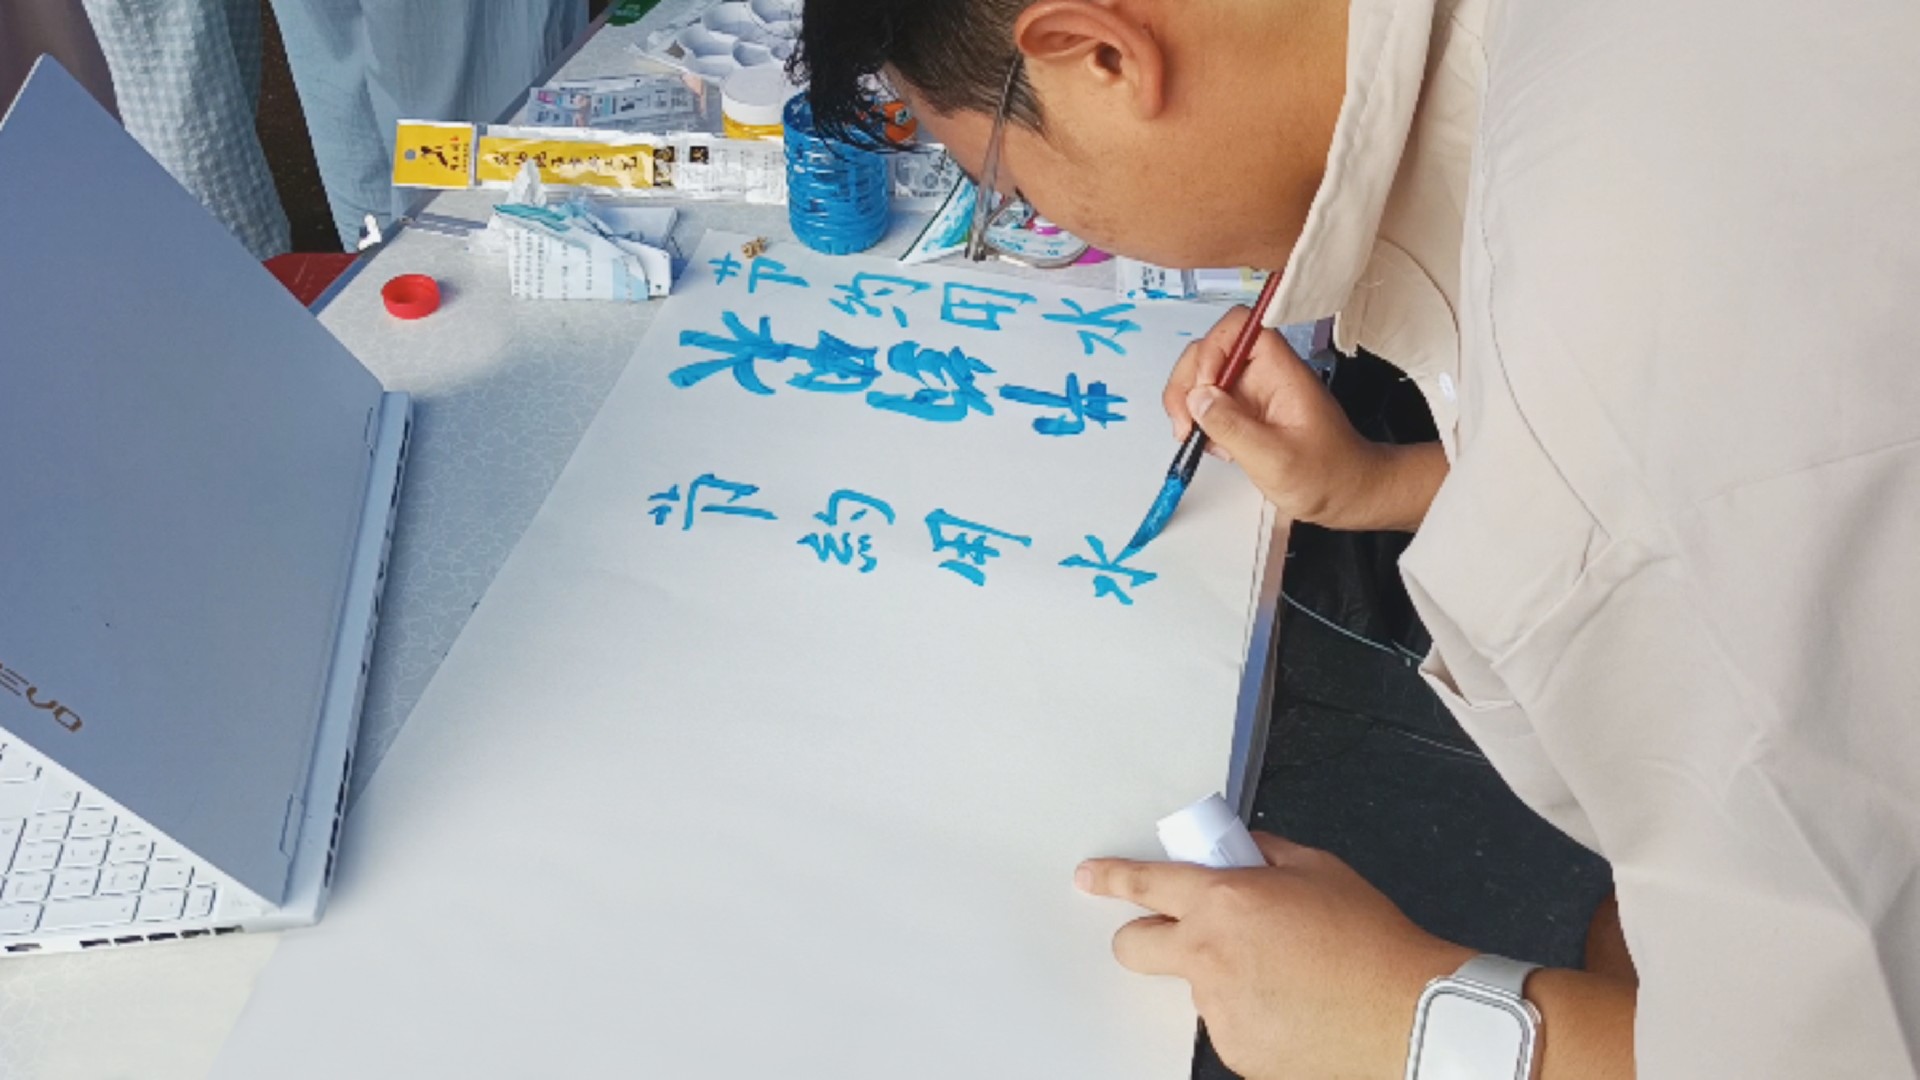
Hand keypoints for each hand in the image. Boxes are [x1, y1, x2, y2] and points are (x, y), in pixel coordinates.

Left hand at [1078, 834, 1470, 1079]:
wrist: (1409, 1015)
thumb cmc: (1372, 943)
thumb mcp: (1317, 869)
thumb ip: (1262, 855)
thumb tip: (1237, 848)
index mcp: (1223, 902)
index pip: (1144, 885)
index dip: (1110, 879)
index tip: (1091, 878)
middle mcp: (1208, 957)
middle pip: (1135, 947)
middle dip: (1143, 936)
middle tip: (1183, 936)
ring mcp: (1219, 1010)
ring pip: (1196, 987)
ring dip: (1222, 977)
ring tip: (1286, 976)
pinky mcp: (1236, 1052)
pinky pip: (1229, 1024)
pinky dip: (1251, 1014)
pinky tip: (1294, 1008)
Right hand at [1163, 308, 1433, 530]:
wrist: (1347, 496)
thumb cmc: (1328, 476)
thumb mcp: (1275, 459)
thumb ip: (1232, 426)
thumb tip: (1197, 397)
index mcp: (1281, 372)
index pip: (1241, 327)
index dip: (1214, 348)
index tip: (1205, 388)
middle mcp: (1264, 376)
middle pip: (1211, 351)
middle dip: (1189, 382)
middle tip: (1186, 422)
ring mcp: (1252, 395)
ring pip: (1204, 378)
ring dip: (1189, 405)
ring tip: (1194, 437)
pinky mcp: (1245, 415)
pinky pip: (1210, 406)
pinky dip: (1200, 424)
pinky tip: (1216, 448)